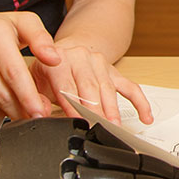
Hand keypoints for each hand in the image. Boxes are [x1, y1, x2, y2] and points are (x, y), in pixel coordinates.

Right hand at [0, 11, 63, 120]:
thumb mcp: (17, 22)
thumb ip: (40, 37)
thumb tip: (55, 58)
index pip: (14, 73)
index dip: (30, 96)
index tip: (42, 110)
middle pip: (1, 92)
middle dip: (22, 109)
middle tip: (36, 115)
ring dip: (6, 114)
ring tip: (19, 112)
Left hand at [36, 40, 153, 125]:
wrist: (66, 51)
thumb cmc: (49, 71)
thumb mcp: (33, 81)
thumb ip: (33, 98)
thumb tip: (38, 113)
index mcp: (57, 60)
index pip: (66, 84)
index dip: (72, 105)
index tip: (77, 122)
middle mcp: (80, 58)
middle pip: (90, 87)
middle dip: (95, 110)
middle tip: (99, 127)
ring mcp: (99, 64)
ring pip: (108, 89)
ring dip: (112, 110)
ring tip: (114, 127)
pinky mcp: (113, 71)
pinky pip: (129, 87)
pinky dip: (139, 102)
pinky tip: (145, 117)